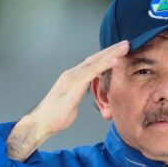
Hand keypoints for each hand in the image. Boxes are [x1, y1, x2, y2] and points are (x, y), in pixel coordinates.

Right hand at [6, 40, 129, 160]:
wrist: (42, 122)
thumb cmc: (54, 117)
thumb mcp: (70, 106)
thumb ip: (75, 99)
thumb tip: (77, 103)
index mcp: (71, 79)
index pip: (91, 64)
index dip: (105, 57)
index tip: (118, 53)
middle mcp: (72, 74)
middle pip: (95, 58)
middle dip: (111, 50)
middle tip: (126, 43)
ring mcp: (73, 77)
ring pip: (96, 61)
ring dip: (112, 53)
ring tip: (126, 46)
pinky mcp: (75, 82)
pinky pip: (93, 71)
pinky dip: (105, 64)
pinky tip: (116, 60)